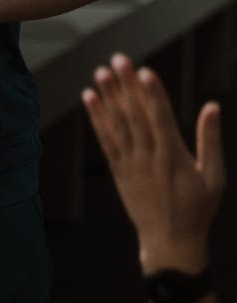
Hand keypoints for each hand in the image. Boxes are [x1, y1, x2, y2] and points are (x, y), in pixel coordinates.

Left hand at [81, 53, 225, 271]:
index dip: (151, 94)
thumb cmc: (198, 209)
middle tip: (118, 58)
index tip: (144, 71)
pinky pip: (105, 140)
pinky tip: (89, 97)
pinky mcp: (118, 170)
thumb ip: (210, 140)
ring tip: (100, 72)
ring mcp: (131, 164)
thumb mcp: (214, 178)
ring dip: (108, 97)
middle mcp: (149, 157)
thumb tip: (212, 106)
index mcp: (173, 157)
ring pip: (117, 124)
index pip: (160, 119)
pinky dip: (97, 118)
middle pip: (135, 115)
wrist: (170, 244)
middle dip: (126, 86)